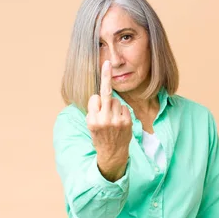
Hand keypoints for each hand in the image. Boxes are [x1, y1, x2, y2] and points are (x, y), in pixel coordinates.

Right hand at [86, 60, 132, 180]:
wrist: (112, 154)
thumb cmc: (100, 136)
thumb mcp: (91, 125)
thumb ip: (94, 110)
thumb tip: (100, 94)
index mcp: (92, 120)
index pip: (94, 98)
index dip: (96, 102)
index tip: (97, 97)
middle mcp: (104, 120)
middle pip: (105, 93)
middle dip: (106, 77)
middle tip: (107, 63)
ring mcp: (117, 121)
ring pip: (115, 100)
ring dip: (113, 105)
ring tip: (112, 119)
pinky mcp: (127, 121)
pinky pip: (123, 107)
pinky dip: (121, 111)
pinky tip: (119, 121)